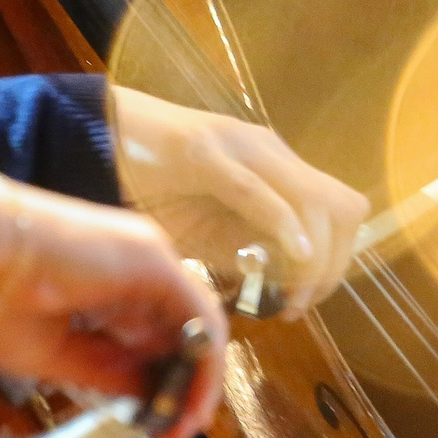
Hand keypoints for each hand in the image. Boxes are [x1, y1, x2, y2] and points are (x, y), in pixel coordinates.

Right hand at [0, 175, 226, 437]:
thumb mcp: (51, 351)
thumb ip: (102, 371)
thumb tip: (142, 394)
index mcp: (102, 279)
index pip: (149, 331)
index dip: (158, 378)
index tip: (155, 423)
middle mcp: (132, 263)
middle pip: (180, 327)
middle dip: (184, 383)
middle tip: (176, 431)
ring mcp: (147, 256)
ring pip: (196, 322)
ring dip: (198, 378)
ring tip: (185, 425)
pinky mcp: (155, 260)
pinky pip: (199, 318)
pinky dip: (204, 362)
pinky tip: (193, 401)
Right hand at [111, 88, 368, 319]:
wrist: (97, 133)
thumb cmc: (150, 184)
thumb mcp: (207, 229)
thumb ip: (244, 250)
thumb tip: (284, 287)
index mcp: (273, 167)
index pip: (339, 212)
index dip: (335, 263)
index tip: (303, 302)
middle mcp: (267, 151)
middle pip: (341, 208)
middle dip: (331, 266)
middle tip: (297, 304)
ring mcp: (239, 146)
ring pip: (313, 201)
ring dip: (312, 257)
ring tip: (287, 295)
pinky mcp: (204, 151)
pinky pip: (257, 192)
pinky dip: (283, 226)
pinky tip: (290, 256)